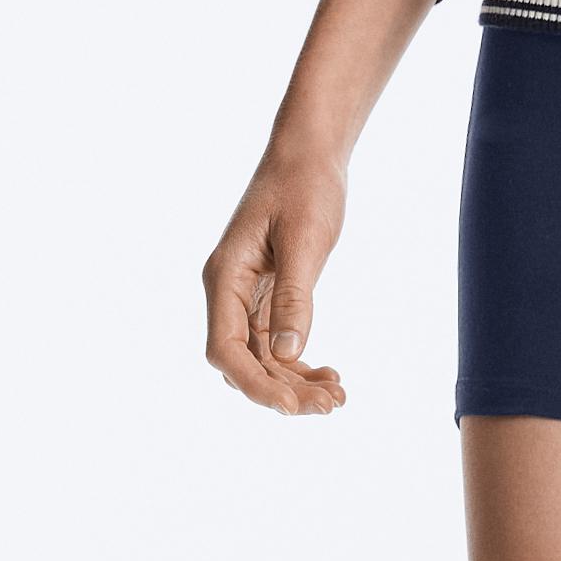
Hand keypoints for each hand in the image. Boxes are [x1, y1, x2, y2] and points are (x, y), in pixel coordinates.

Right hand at [204, 146, 348, 413]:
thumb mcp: (304, 241)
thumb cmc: (304, 186)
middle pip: (244, 361)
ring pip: (262, 357)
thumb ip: (293, 298)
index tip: (292, 406)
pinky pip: (277, 341)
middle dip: (283, 389)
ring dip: (295, 381)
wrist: (310, 153)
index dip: (255, 384)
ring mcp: (246, 295)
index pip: (225, 350)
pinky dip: (300, 362)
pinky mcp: (268, 294)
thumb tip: (289, 354)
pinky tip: (329, 374)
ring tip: (337, 397)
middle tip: (331, 406)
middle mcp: (228, 291)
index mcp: (223, 277)